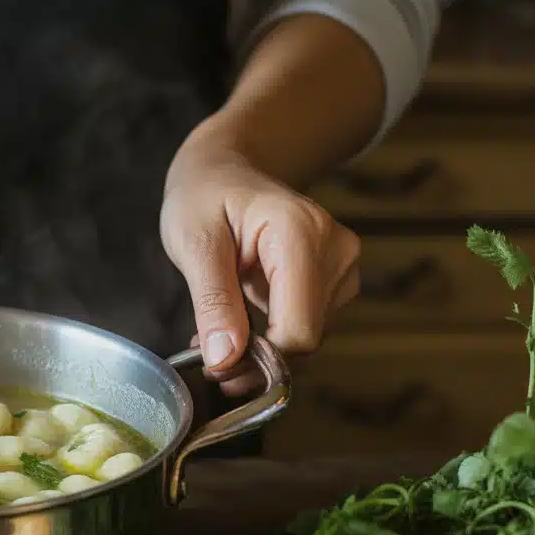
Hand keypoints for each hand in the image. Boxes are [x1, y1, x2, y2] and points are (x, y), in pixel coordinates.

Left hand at [160, 132, 360, 394]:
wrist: (224, 168)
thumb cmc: (205, 194)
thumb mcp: (193, 242)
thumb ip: (212, 302)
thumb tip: (225, 359)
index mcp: (301, 234)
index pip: (298, 330)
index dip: (258, 361)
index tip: (216, 366)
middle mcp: (335, 249)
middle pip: (306, 339)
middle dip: (256, 359)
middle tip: (207, 356)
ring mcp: (341, 264)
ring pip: (306, 338)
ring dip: (260, 348)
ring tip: (217, 328)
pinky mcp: (336, 279)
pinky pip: (306, 325)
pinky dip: (270, 335)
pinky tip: (239, 321)